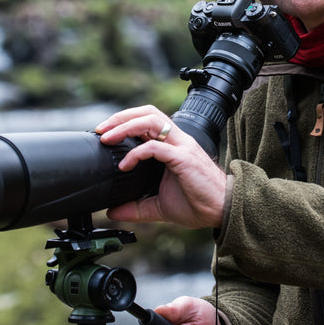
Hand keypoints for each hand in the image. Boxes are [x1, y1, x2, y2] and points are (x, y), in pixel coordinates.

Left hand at [96, 105, 225, 228]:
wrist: (222, 210)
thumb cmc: (198, 203)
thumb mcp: (159, 206)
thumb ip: (136, 207)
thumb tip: (112, 212)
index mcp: (173, 145)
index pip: (147, 119)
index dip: (124, 121)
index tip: (104, 135)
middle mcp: (178, 140)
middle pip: (148, 112)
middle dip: (121, 117)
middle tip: (101, 130)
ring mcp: (181, 147)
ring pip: (151, 120)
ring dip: (125, 126)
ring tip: (108, 139)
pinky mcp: (183, 158)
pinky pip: (155, 146)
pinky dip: (136, 153)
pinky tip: (124, 165)